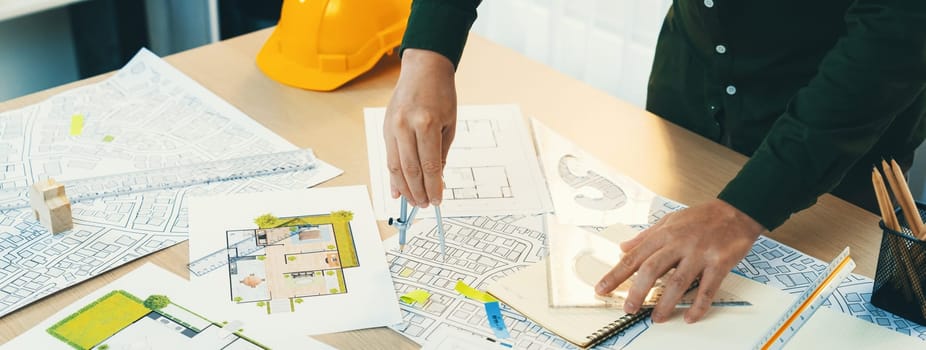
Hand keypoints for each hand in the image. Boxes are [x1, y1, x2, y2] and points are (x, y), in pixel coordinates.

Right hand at [383, 48, 456, 207]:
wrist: (424, 69)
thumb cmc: (441, 94)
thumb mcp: (449, 124)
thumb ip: (441, 152)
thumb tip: (436, 179)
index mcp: (427, 124)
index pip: (430, 165)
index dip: (433, 187)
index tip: (437, 200)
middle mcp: (406, 126)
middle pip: (411, 169)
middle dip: (418, 192)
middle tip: (424, 205)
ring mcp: (392, 127)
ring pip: (396, 166)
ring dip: (404, 188)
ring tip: (413, 202)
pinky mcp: (385, 128)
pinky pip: (389, 157)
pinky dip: (393, 176)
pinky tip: (397, 190)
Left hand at [595, 199, 765, 322]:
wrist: (736, 211)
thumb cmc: (701, 217)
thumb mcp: (668, 221)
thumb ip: (645, 236)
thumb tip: (622, 247)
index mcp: (664, 234)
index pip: (634, 256)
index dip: (616, 274)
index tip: (602, 288)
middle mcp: (679, 243)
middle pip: (652, 269)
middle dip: (637, 291)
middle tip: (628, 309)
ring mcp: (700, 253)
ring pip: (678, 282)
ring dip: (665, 304)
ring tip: (656, 318)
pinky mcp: (719, 263)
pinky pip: (707, 288)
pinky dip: (698, 306)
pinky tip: (689, 317)